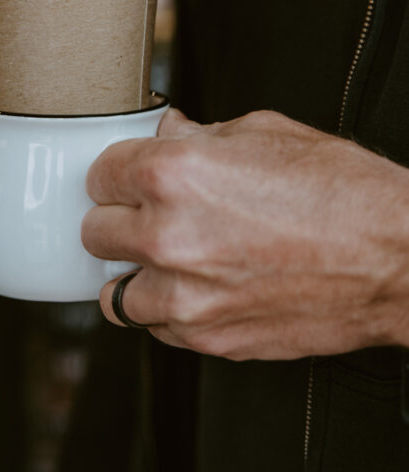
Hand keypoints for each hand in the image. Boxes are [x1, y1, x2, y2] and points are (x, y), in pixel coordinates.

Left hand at [81, 108, 408, 359]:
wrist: (398, 258)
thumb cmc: (342, 193)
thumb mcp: (265, 134)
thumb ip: (199, 134)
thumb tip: (166, 132)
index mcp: (174, 175)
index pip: (100, 174)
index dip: (118, 173)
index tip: (130, 178)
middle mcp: (167, 238)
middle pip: (94, 232)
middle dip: (120, 219)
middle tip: (149, 215)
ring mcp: (185, 297)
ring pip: (115, 292)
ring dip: (136, 273)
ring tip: (172, 259)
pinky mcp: (208, 339)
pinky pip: (156, 329)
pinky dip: (168, 311)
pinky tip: (200, 288)